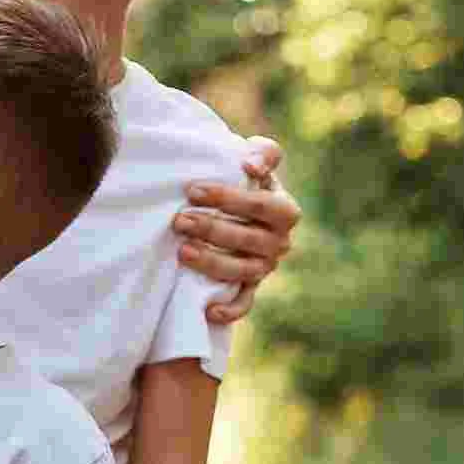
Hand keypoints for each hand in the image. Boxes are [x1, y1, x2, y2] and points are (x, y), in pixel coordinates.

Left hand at [174, 135, 301, 324]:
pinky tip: (208, 311)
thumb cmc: (240, 180)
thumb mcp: (253, 160)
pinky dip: (229, 311)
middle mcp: (279, 242)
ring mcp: (264, 268)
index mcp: (285, 210)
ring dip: (213, 262)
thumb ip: (261, 152)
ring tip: (182, 251)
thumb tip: (250, 163)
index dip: (229, 198)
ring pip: (243, 271)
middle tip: (179, 221)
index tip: (193, 190)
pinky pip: (243, 304)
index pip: (262, 205)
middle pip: (249, 239)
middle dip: (212, 229)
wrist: (233, 210)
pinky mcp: (249, 289)